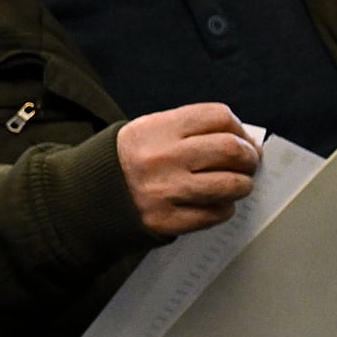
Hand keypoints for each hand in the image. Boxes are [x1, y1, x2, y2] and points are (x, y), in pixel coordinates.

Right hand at [117, 104, 259, 237]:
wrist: (87, 195)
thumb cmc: (133, 161)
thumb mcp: (152, 132)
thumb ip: (193, 131)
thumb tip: (248, 143)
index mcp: (158, 129)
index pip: (218, 117)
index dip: (240, 129)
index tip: (244, 140)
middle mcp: (161, 158)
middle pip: (230, 150)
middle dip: (249, 157)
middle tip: (249, 164)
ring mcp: (164, 190)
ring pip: (230, 184)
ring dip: (243, 185)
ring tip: (237, 184)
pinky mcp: (166, 220)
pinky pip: (216, 213)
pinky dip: (224, 208)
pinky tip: (215, 203)